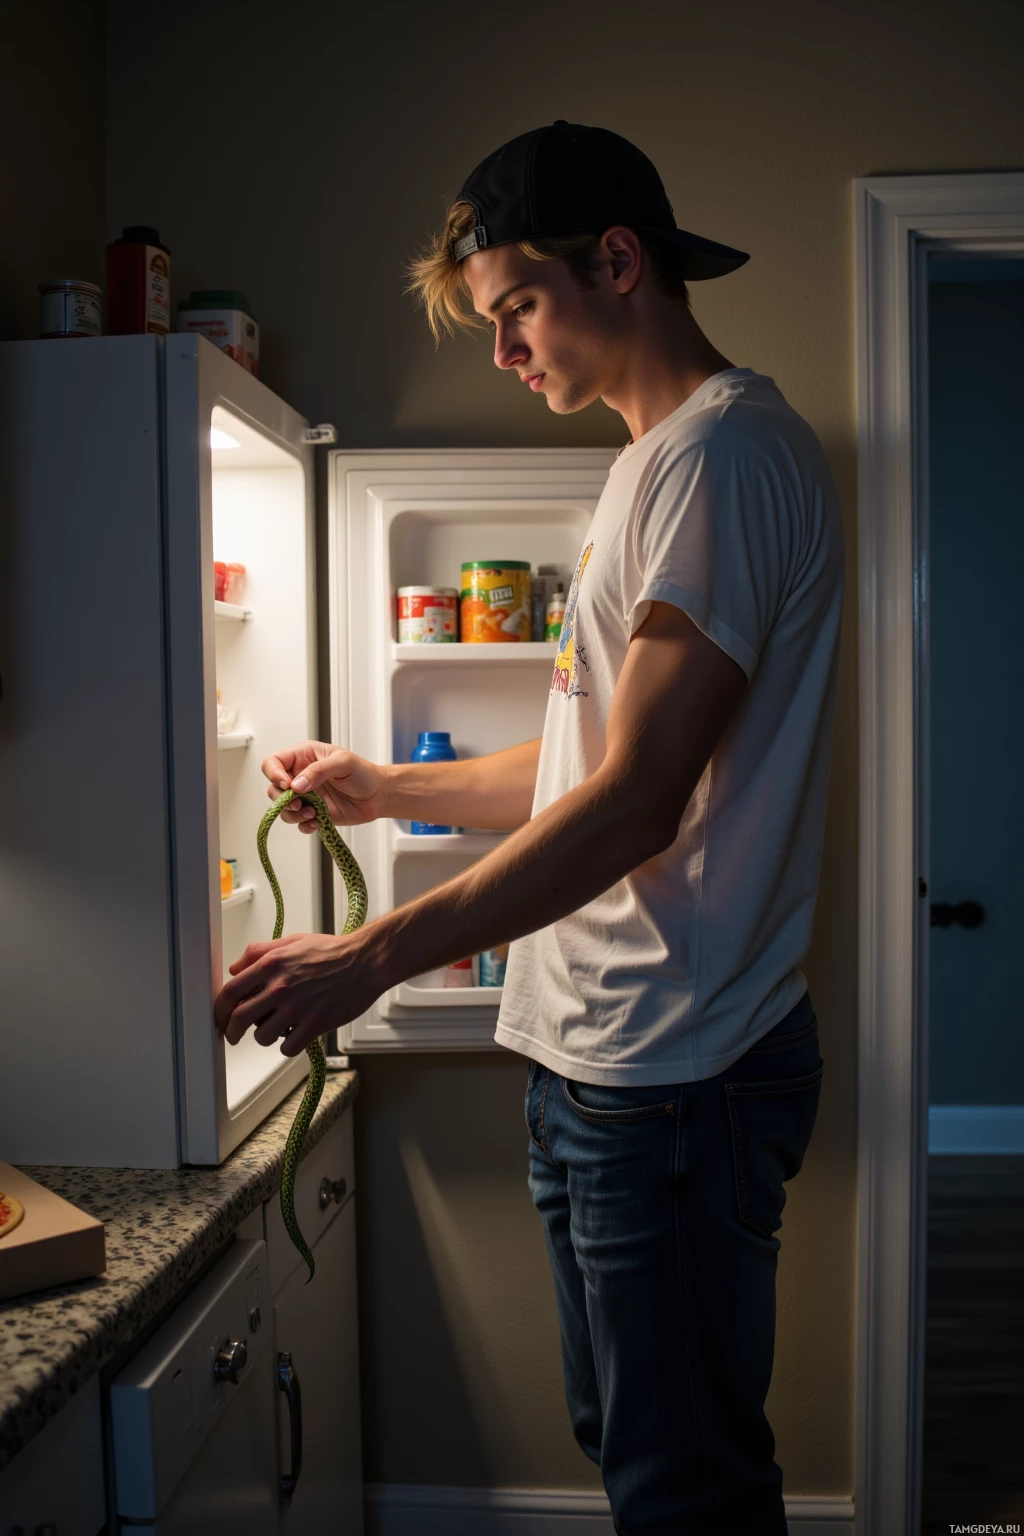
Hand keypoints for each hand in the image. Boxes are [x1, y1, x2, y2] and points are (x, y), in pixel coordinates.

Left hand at [214, 928, 387, 1055]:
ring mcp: (297, 1008)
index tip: (221, 1016)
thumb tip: (236, 968)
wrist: (365, 962)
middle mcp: (281, 986)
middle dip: (231, 1031)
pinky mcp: (314, 1024)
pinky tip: (294, 1036)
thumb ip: (260, 952)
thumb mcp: (291, 941)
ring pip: (262, 1036)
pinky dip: (287, 1045)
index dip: (219, 1009)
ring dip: (264, 1037)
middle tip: (233, 1035)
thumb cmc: (332, 952)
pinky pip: (287, 1047)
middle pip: (239, 1018)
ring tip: (274, 1030)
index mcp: (272, 964)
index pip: (231, 992)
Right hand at [262, 740, 389, 833]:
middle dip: (282, 799)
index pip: (273, 762)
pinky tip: (317, 822)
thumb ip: (319, 770)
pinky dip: (304, 825)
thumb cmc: (363, 773)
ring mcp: (306, 797)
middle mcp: (300, 777)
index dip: (274, 774)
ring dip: (293, 814)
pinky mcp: (313, 813)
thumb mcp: (343, 762)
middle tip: (299, 803)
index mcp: (303, 757)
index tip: (287, 785)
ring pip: (283, 808)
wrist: (378, 795)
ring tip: (313, 813)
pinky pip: (298, 823)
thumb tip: (297, 784)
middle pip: (274, 788)